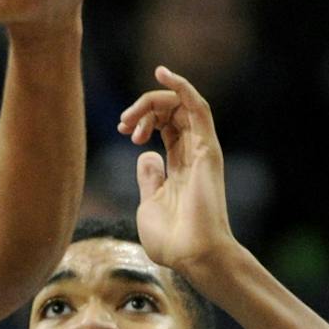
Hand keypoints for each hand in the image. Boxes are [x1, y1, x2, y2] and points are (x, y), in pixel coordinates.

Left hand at [118, 65, 238, 270]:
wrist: (192, 255)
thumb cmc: (172, 240)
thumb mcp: (149, 203)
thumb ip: (149, 178)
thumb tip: (145, 155)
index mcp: (180, 166)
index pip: (166, 125)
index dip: (142, 119)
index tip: (122, 130)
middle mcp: (193, 154)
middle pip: (172, 112)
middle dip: (142, 109)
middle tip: (122, 125)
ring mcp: (202, 150)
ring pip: (182, 105)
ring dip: (152, 102)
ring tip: (129, 121)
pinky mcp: (207, 150)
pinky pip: (199, 108)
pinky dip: (182, 87)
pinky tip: (164, 73)